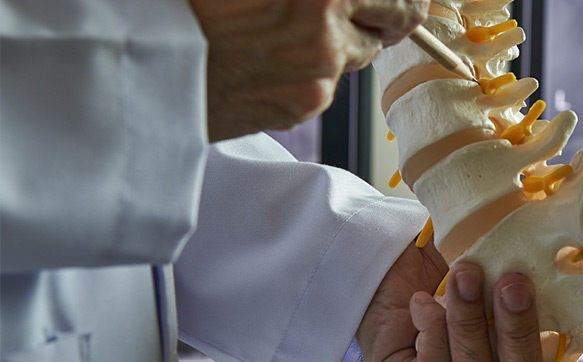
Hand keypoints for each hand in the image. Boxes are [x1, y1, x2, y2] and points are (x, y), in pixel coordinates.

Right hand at [187, 0, 428, 141]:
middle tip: (382, 13)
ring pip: (361, 53)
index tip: (405, 1)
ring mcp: (321, 67)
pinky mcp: (308, 102)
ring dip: (346, 42)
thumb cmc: (195, 10)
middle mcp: (326, 22)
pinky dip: (315, 72)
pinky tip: (275, 62)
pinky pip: (330, 82)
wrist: (148, 64)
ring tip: (300, 35)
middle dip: (389, 15)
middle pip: (395, 21)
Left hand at [357, 240, 546, 361]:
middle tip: (510, 283)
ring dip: (469, 321)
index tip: (530, 286)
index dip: (541, 333)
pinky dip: (431, 331)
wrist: (376, 299)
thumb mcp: (477, 280)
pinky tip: (421, 302)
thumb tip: (529, 232)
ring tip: (463, 275)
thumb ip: (504, 273)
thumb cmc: (435, 289)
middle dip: (516, 330)